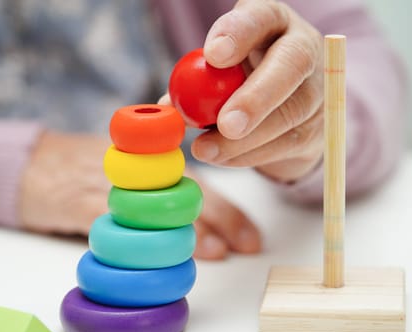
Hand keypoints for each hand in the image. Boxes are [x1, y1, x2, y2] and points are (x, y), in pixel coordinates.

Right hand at [19, 131, 259, 257]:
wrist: (28, 163)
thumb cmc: (79, 167)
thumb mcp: (123, 168)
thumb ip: (155, 189)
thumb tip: (200, 226)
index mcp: (149, 162)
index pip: (198, 183)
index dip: (228, 210)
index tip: (249, 237)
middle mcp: (135, 169)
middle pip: (186, 191)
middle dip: (221, 218)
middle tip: (244, 245)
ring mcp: (110, 181)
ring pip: (157, 205)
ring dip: (188, 229)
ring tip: (215, 251)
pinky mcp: (81, 199)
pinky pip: (116, 220)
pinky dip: (138, 240)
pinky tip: (153, 256)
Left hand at [187, 0, 324, 182]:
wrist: (283, 103)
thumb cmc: (239, 76)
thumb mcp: (219, 68)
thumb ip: (198, 80)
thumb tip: (169, 105)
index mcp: (271, 21)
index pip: (260, 16)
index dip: (239, 33)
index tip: (213, 56)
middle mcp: (302, 46)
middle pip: (291, 64)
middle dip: (256, 97)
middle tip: (226, 125)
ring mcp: (317, 86)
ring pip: (291, 113)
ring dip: (247, 140)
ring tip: (206, 150)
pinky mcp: (319, 124)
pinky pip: (286, 143)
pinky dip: (249, 155)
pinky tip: (222, 158)